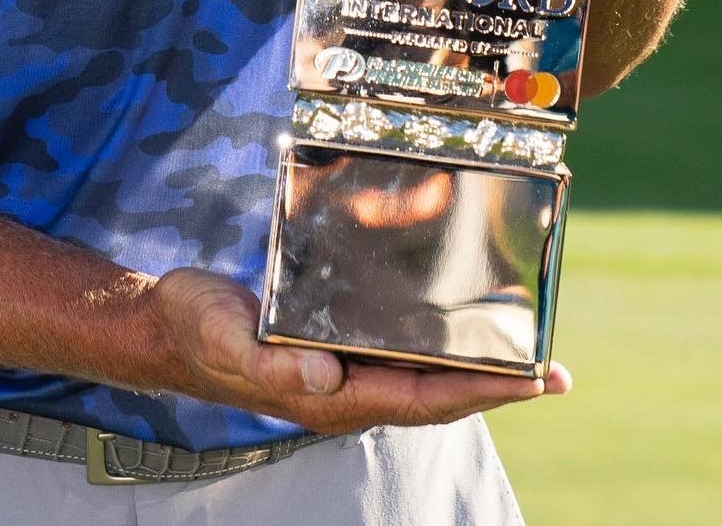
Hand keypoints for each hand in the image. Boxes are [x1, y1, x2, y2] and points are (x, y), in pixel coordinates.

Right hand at [145, 269, 569, 431]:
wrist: (167, 323)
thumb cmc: (197, 328)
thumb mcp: (223, 335)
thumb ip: (269, 364)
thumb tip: (327, 377)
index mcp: (329, 394)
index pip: (423, 397)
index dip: (482, 391)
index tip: (533, 381)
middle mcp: (345, 389)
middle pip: (437, 395)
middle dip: (497, 387)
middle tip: (554, 373)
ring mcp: (341, 373)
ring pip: (423, 377)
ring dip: (474, 369)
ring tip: (522, 355)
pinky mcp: (332, 349)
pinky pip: (398, 355)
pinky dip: (437, 346)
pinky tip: (455, 329)